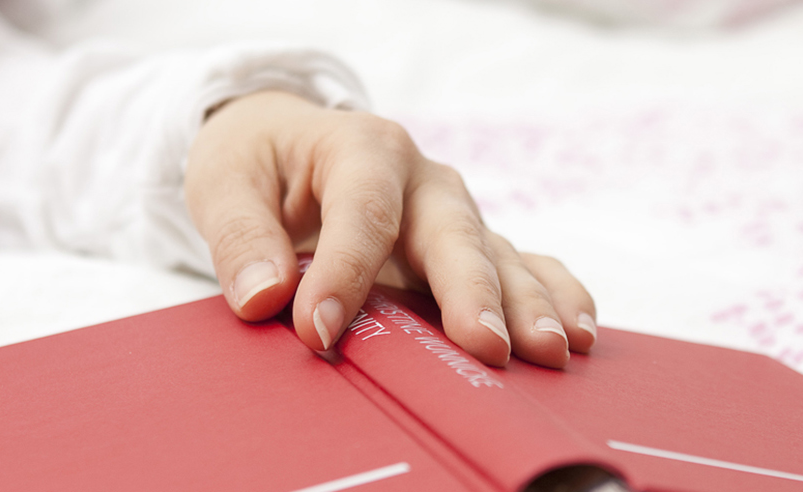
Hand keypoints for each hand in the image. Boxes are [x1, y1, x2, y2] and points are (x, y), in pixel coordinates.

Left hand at [184, 91, 596, 367]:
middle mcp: (423, 179)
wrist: (288, 144)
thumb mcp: (224, 181)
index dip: (343, 273)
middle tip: (484, 345)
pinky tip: (577, 331)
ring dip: (527, 304)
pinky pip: (525, 264)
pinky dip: (555, 295)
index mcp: (363, 148)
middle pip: (454, 233)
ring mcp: (454, 214)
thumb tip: (263, 296)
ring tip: (550, 350)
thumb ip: (240, 235)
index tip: (319, 331)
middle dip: (471, 291)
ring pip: (498, 255)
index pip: (362, 213)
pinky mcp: (470, 245)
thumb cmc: (260, 162)